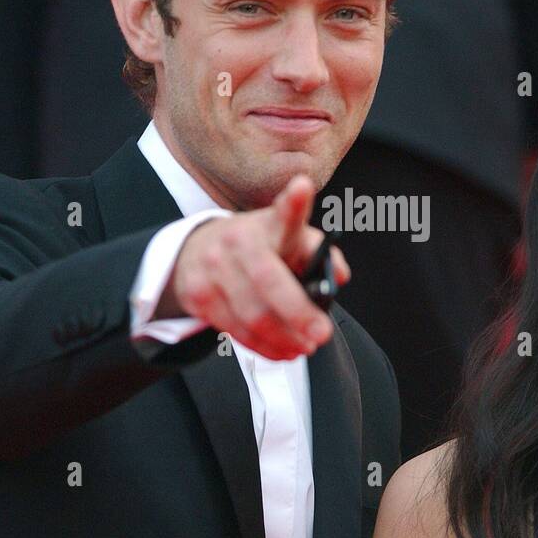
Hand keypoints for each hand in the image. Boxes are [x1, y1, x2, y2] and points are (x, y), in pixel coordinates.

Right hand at [164, 175, 350, 359]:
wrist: (198, 250)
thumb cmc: (257, 247)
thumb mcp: (289, 240)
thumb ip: (318, 252)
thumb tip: (339, 276)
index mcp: (268, 225)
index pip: (283, 212)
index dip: (293, 202)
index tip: (302, 188)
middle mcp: (238, 241)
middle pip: (268, 281)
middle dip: (297, 313)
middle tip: (320, 334)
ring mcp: (213, 268)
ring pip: (251, 315)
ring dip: (283, 338)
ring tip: (304, 347)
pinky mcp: (199, 295)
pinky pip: (235, 330)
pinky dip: (263, 346)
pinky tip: (281, 350)